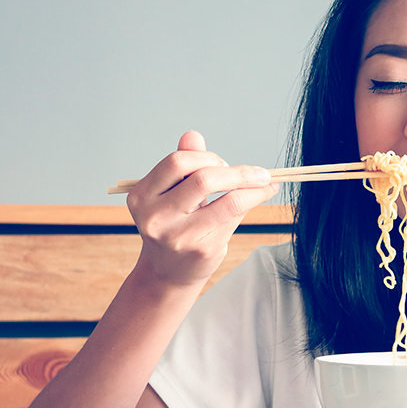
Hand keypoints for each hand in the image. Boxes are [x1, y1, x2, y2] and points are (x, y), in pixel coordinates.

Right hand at [126, 131, 278, 290]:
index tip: (223, 162)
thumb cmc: (174, 226)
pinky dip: (254, 200)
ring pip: (228, 200)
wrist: (168, 272)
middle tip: (254, 172)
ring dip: (253, 186)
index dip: (206, 157)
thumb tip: (193, 135)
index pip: (177, 163)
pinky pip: (235, 217)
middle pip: (203, 179)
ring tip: (265, 181)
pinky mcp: (202, 249)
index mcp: (141, 196)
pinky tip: (263, 194)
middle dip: (235, 171)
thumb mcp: (171, 194)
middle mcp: (156, 217)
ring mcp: (179, 236)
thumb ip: (183, 166)